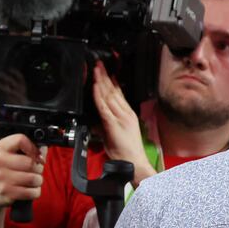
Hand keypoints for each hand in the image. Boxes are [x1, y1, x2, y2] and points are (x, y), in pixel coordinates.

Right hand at [0, 134, 44, 208]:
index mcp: (0, 148)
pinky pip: (32, 192)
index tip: (36, 155)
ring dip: (38, 181)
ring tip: (31, 180)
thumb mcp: (14, 154)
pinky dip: (35, 191)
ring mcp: (1, 178)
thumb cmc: (8, 170)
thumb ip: (31, 148)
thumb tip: (43, 147)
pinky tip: (28, 189)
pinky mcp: (7, 192)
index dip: (33, 147)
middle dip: (38, 168)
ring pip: (34, 178)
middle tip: (34, 170)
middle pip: (30, 163)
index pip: (20, 140)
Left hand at [92, 62, 155, 183]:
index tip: (106, 70)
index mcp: (127, 114)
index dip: (112, 81)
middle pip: (113, 91)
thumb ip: (106, 123)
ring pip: (108, 95)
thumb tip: (97, 119)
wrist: (133, 162)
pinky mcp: (113, 123)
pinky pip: (104, 106)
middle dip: (105, 76)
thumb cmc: (125, 150)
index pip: (118, 93)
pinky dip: (99, 95)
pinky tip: (95, 87)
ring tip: (96, 70)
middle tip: (99, 64)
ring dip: (101, 82)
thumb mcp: (114, 132)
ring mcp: (120, 117)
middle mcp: (125, 113)